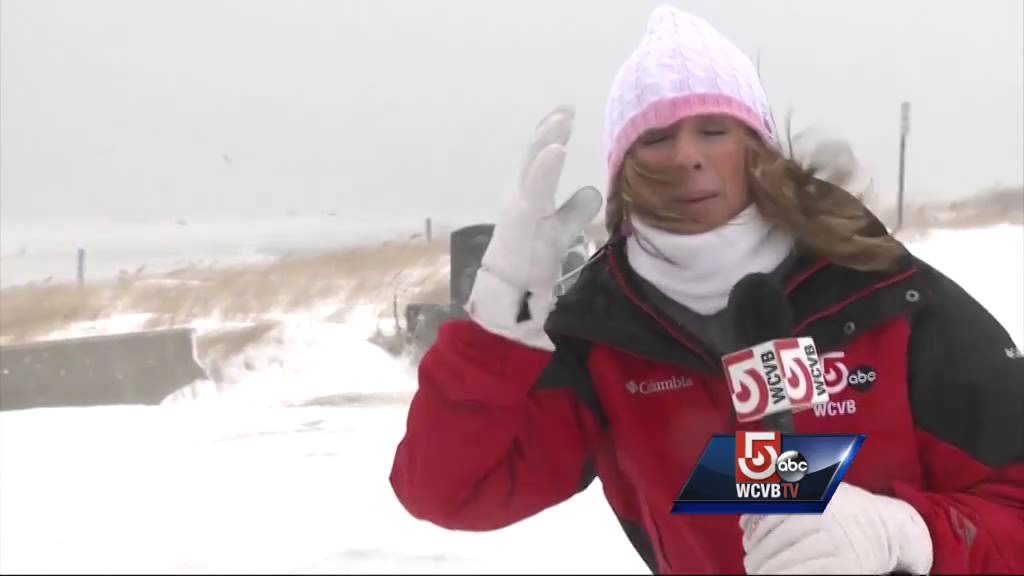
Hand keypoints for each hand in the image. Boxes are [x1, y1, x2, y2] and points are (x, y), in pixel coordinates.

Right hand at [465, 106, 601, 350]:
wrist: (511, 294)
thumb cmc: (532, 260)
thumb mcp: (560, 230)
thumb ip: (574, 210)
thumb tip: (594, 190)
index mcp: (529, 195)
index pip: (540, 158)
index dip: (551, 134)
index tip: (566, 113)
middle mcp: (521, 196)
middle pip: (534, 157)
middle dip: (549, 132)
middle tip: (566, 111)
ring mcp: (519, 208)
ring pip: (531, 169)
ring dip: (545, 143)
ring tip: (560, 123)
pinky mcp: (521, 221)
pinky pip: (533, 191)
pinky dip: (543, 169)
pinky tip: (554, 151)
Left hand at [740, 482, 932, 573]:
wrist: (888, 528)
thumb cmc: (844, 512)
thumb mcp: (817, 494)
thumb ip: (782, 503)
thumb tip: (744, 522)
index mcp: (812, 494)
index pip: (772, 513)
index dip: (755, 531)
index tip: (747, 543)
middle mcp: (823, 513)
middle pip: (778, 537)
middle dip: (759, 554)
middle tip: (750, 565)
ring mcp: (835, 538)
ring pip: (791, 556)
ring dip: (769, 569)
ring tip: (759, 574)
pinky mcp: (846, 562)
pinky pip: (808, 571)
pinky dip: (788, 575)